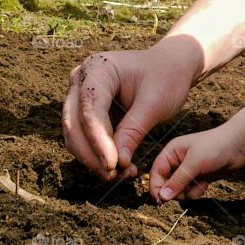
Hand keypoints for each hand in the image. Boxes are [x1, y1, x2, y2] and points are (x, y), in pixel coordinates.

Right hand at [62, 35, 203, 179]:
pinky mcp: (85, 111)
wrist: (171, 68)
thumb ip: (134, 131)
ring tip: (121, 174)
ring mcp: (80, 95)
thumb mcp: (155, 103)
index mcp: (98, 68)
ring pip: (74, 135)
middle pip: (74, 123)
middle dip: (92, 154)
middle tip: (114, 176)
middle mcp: (81, 79)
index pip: (90, 109)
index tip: (113, 165)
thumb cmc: (166, 79)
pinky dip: (97, 155)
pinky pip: (83, 138)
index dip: (98, 140)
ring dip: (93, 159)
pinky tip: (119, 168)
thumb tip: (118, 164)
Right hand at [149, 104, 244, 202]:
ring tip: (199, 183)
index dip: (156, 186)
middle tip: (183, 191)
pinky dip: (197, 191)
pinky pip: (191, 192)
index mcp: (171, 152)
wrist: (239, 145)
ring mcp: (189, 171)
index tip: (160, 200)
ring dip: (188, 192)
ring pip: (180, 190)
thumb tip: (162, 197)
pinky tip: (206, 183)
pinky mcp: (199, 178)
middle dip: (174, 191)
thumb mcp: (194, 163)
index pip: (156, 172)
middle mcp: (178, 162)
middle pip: (166, 184)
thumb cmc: (215, 147)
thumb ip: (178, 180)